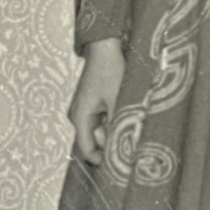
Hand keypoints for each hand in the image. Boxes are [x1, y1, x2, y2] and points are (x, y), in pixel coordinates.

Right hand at [69, 37, 124, 164]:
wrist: (105, 46)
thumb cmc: (111, 71)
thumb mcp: (118, 100)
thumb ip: (119, 125)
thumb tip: (125, 147)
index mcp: (80, 117)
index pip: (87, 151)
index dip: (103, 160)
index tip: (122, 163)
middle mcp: (79, 115)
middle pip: (95, 141)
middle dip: (112, 141)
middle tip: (131, 134)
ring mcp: (86, 109)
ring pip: (101, 130)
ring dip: (115, 129)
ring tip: (130, 118)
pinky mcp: (93, 103)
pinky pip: (103, 119)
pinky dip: (115, 120)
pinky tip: (126, 110)